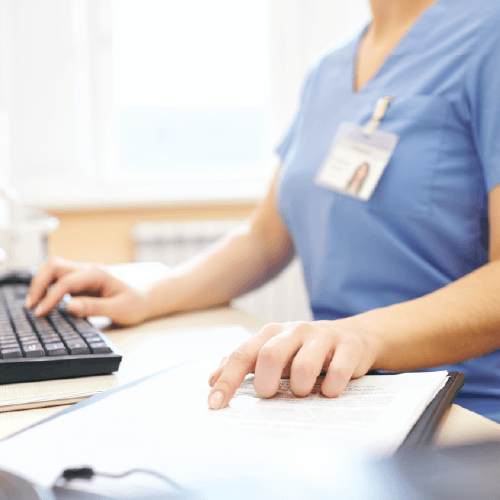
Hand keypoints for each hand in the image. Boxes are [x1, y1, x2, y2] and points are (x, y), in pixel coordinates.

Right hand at [25, 256, 148, 325]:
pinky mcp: (81, 282)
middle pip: (55, 267)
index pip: (67, 281)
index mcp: (98, 275)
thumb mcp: (119, 310)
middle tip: (31, 306)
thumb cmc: (134, 305)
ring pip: (54, 269)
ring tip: (33, 304)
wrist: (144, 301)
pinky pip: (58, 278)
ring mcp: (84, 275)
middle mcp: (89, 271)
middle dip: (39, 283)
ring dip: (40, 283)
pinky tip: (43, 301)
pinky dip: (47, 286)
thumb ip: (95, 307)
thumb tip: (70, 306)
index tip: (41, 313)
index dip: (51, 297)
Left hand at [207, 319, 379, 409]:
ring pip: (304, 365)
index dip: (227, 380)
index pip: (243, 355)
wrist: (354, 337)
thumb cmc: (305, 350)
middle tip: (270, 395)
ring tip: (302, 392)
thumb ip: (245, 363)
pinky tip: (330, 392)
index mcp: (272, 333)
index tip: (215, 404)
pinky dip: (331, 388)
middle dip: (266, 383)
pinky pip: (338, 370)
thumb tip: (212, 380)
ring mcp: (322, 337)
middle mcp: (294, 331)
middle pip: (270, 355)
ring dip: (301, 387)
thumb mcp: (274, 352)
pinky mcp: (348, 347)